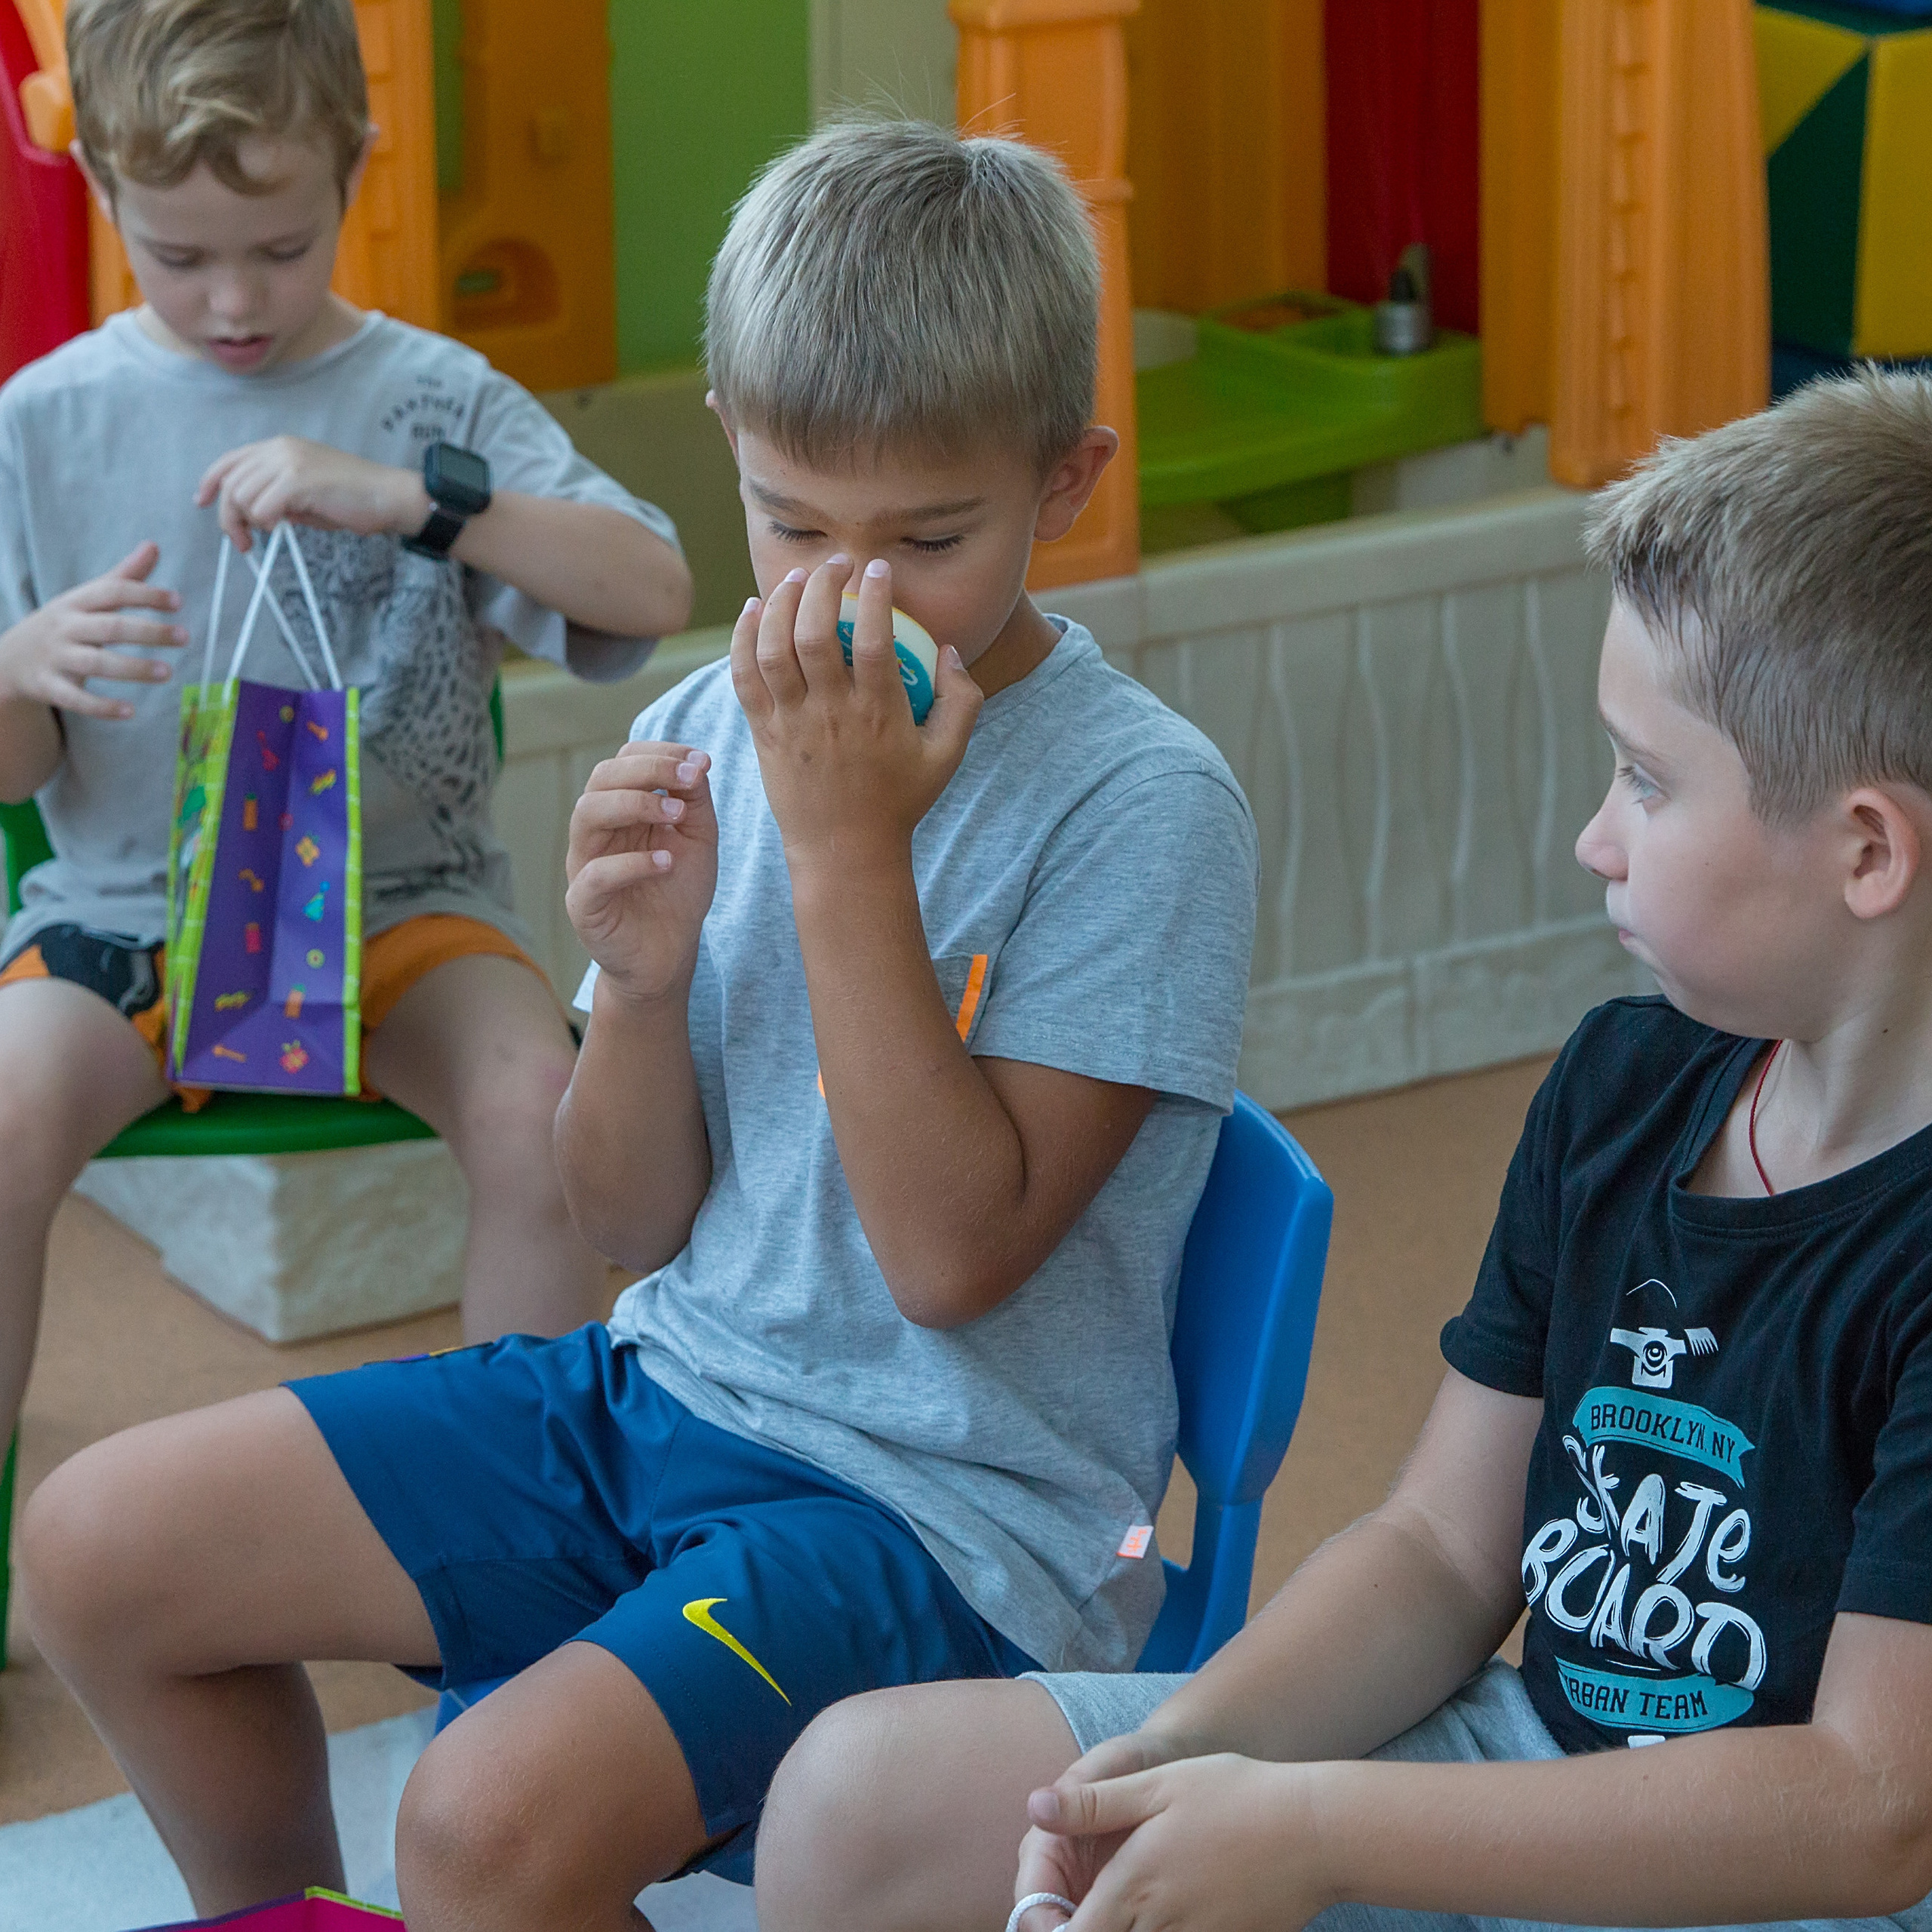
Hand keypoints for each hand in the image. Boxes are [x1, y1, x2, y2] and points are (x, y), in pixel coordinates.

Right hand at [0, 543, 186, 720]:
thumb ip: (123, 578)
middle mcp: (65, 627)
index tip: (178, 601)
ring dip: (133, 668)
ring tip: (168, 672)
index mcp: (76, 602)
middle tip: (184, 637)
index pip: (112, 592)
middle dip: (148, 631)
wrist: (9, 659)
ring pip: (96, 663)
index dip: (144, 594)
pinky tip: (131, 711)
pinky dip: (102, 706)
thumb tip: (154, 545)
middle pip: (109, 627)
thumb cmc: (64, 625)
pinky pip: (76, 699)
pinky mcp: (49, 687)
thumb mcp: (87, 599)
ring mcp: (55, 657)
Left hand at [195, 436, 430, 550]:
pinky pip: (263, 507)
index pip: (230, 460)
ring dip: (249, 522)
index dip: (210, 482)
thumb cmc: (354, 498)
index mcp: (280, 447)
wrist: (389, 495)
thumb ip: (277, 495)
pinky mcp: (299, 480)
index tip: (202, 502)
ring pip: (243, 496)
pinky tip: (282, 528)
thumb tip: (254, 514)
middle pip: (232, 483)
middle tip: (243, 542)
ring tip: (268, 534)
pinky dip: (266, 522)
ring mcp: (289, 462)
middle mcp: (280, 449)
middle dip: (229, 517)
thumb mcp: (306, 493)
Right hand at [564, 741, 717, 1005]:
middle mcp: (596, 831)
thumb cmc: (678, 893)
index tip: (700, 761)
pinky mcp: (583, 904)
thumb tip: (696, 760)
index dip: (658, 753)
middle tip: (691, 779)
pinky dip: (631, 864)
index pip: (623, 761)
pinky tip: (665, 863)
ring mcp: (585, 865)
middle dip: (648, 770)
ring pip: (587, 814)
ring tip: (677, 815)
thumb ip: (695, 799)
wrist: (669, 954)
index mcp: (620, 810)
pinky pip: (594, 875)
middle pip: (601, 778)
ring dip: (635, 804)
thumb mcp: (697, 838)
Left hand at [729, 555, 980, 869]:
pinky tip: (754, 609)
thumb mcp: (947, 757)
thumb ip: (961, 702)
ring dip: (781, 603)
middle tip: (835, 564)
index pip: (872, 640)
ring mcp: (792, 723)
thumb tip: (950, 651)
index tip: (877, 569)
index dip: (873, 596)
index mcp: (879, 715)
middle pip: (814, 633)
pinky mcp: (764, 733)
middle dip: (821, 585)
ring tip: (795, 578)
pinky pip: (744, 676)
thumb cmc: (899, 802)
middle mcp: (831, 714)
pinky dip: (743, 638)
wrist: (845, 852)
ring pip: (774, 648)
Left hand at [1019, 1753, 1326, 1931]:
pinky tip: (1171, 1908)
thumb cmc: (1235, 1795)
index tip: (1050, 1912)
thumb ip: (1092, 1804)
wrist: (1316, 1831)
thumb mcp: (1158, 1784)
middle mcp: (1158, 1925)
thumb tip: (1034, 1807)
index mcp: (1134, 1884)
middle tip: (1085, 1907)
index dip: (1049, 1930)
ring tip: (1131, 1901)